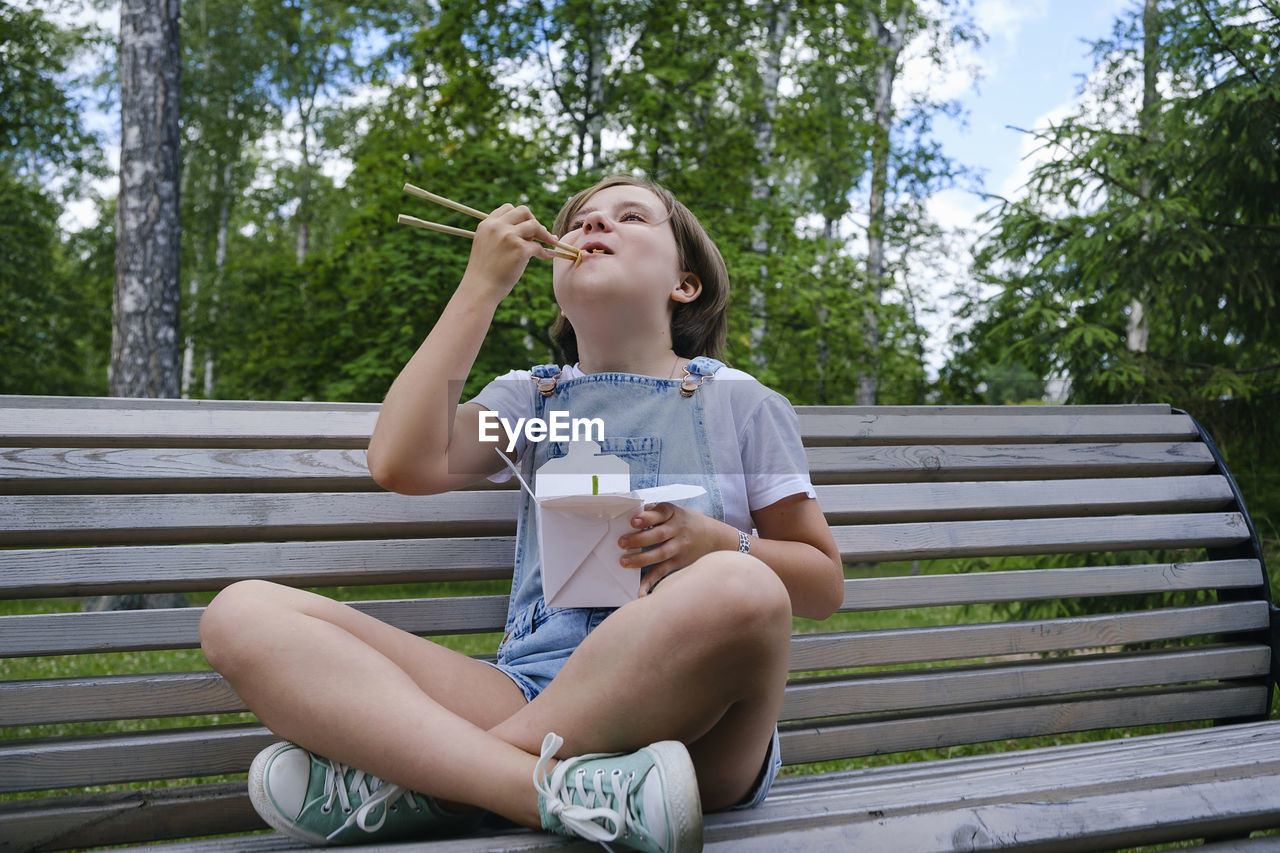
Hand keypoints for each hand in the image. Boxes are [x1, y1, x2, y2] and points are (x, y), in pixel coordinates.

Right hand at [459, 204, 557, 302]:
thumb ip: (501, 234)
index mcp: (487, 224)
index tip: (526, 227)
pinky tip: (548, 256)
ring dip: (545, 234)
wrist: (480, 289)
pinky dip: (545, 252)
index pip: (508, 208)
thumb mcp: (487, 245)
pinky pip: (539, 246)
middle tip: (540, 234)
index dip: (520, 217)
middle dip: (534, 221)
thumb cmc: (485, 272)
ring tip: (550, 242)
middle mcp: (497, 226)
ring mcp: (509, 236)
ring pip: (535, 225)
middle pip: (524, 211)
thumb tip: (531, 231)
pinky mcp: (520, 249)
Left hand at [618, 503, 734, 594]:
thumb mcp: (675, 512)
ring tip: (624, 562)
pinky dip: (650, 582)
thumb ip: (654, 513)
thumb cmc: (686, 523)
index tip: (633, 521)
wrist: (713, 538)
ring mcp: (679, 548)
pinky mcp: (677, 563)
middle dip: (639, 539)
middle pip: (659, 534)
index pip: (661, 513)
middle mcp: (678, 530)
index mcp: (674, 514)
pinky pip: (662, 572)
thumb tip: (631, 513)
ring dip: (641, 559)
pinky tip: (640, 592)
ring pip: (660, 554)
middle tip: (622, 542)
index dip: (647, 517)